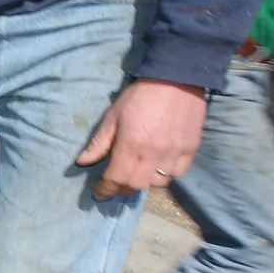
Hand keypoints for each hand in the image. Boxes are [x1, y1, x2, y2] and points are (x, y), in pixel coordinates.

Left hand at [75, 79, 207, 199]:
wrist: (177, 79)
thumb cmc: (140, 96)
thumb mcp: (113, 116)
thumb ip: (99, 143)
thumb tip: (82, 162)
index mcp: (132, 144)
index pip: (117, 178)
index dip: (106, 189)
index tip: (99, 193)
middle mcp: (155, 153)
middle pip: (137, 185)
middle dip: (122, 189)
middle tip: (114, 186)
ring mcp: (175, 153)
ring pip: (158, 183)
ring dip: (144, 183)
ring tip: (136, 175)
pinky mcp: (191, 149)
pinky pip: (178, 174)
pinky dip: (166, 176)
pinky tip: (157, 168)